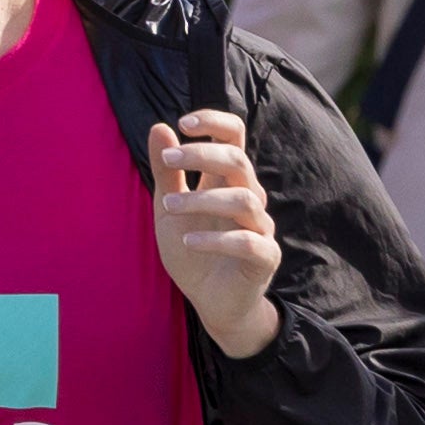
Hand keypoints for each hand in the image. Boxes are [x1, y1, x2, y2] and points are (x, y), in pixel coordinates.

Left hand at [148, 110, 281, 358]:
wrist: (210, 301)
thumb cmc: (192, 250)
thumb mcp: (169, 208)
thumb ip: (166, 172)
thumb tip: (159, 127)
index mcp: (227, 181)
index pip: (235, 136)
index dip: (215, 122)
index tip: (183, 123)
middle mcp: (249, 198)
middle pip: (239, 161)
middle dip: (202, 155)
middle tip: (167, 161)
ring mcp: (261, 228)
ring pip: (243, 199)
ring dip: (201, 199)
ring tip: (168, 208)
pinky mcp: (265, 258)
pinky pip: (247, 242)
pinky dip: (216, 239)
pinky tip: (189, 241)